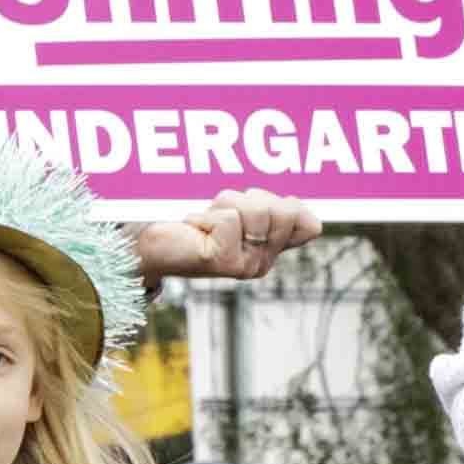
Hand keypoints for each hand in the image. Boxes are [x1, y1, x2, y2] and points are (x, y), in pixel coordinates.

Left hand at [128, 192, 324, 282]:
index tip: (249, 205)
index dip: (284, 204)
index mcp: (270, 249)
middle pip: (284, 210)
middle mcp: (261, 263)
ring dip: (225, 203)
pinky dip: (206, 214)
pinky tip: (193, 228)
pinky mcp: (224, 262)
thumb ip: (273, 211)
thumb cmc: (190, 222)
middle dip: (249, 198)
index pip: (308, 223)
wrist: (148, 243)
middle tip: (222, 211)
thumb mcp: (239, 211)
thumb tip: (314, 222)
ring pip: (257, 211)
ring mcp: (245, 266)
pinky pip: (230, 219)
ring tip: (205, 219)